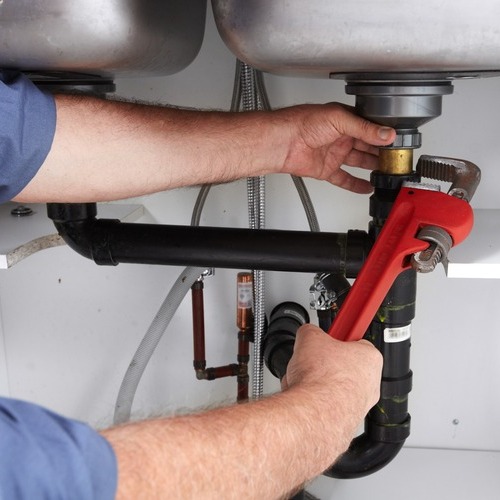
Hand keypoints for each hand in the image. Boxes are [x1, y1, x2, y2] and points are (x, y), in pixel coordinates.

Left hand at [277, 104, 395, 192]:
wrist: (283, 142)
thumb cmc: (302, 123)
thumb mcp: (339, 119)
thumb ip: (364, 128)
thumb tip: (386, 134)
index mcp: (345, 120)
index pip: (371, 128)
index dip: (385, 136)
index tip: (399, 143)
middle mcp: (341, 137)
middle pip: (368, 146)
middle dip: (382, 153)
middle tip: (397, 160)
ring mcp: (334, 154)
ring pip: (358, 162)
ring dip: (372, 168)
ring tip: (387, 173)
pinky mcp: (326, 170)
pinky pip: (343, 178)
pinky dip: (355, 184)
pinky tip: (366, 187)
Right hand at [282, 323, 382, 422]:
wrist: (313, 412)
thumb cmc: (321, 379)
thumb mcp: (309, 337)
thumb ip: (311, 331)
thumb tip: (307, 332)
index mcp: (370, 358)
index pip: (354, 342)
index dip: (335, 340)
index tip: (328, 339)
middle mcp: (371, 383)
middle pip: (342, 366)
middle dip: (323, 364)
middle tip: (311, 362)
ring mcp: (359, 405)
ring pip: (332, 387)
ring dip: (316, 383)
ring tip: (304, 381)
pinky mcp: (345, 421)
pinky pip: (326, 405)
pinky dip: (314, 401)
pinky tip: (304, 397)